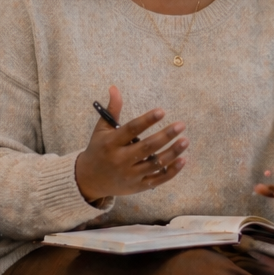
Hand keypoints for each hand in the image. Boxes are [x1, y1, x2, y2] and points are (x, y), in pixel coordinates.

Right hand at [74, 85, 187, 202]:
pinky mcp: (138, 187)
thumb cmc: (98, 150)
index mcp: (111, 143)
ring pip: (155, 164)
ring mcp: (130, 175)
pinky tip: (183, 160)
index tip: (162, 111)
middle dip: (165, 136)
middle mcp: (120, 160)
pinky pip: (158, 180)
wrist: (88, 180)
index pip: (131, 130)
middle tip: (181, 125)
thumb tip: (114, 87)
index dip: (147, 120)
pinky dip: (171, 171)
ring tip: (185, 140)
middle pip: (146, 147)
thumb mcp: (101, 130)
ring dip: (172, 153)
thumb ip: (112, 110)